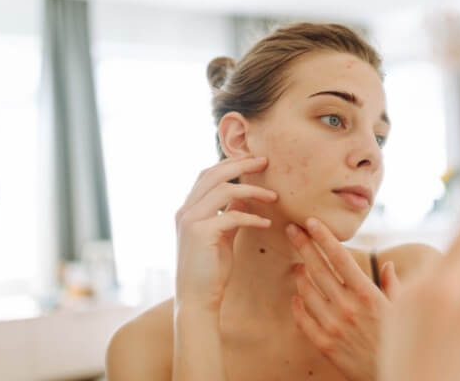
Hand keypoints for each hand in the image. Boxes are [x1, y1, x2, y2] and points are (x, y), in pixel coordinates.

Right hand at [175, 156, 277, 311]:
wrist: (197, 299)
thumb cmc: (211, 270)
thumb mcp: (221, 236)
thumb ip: (228, 215)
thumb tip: (243, 198)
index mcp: (188, 209)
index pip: (207, 175)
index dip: (230, 164)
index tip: (254, 160)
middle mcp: (185, 211)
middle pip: (214, 174)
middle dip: (241, 164)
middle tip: (265, 162)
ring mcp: (190, 221)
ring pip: (223, 190)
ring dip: (252, 190)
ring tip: (274, 196)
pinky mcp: (201, 234)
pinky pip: (231, 216)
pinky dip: (252, 217)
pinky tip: (266, 223)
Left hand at [286, 218, 400, 380]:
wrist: (394, 379)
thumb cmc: (401, 342)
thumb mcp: (404, 311)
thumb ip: (393, 285)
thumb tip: (388, 264)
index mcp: (368, 295)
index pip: (340, 258)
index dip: (324, 237)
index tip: (311, 222)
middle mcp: (348, 308)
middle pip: (318, 269)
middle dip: (303, 245)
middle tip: (292, 230)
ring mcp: (334, 326)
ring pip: (307, 292)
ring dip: (300, 274)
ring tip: (297, 264)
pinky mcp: (325, 344)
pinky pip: (303, 319)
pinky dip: (298, 304)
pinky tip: (296, 296)